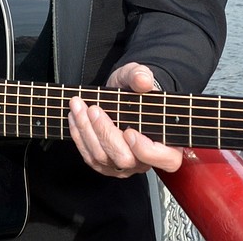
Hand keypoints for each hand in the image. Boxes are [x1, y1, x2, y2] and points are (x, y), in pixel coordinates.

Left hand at [68, 62, 182, 177]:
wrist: (121, 96)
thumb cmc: (134, 89)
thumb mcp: (138, 76)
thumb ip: (141, 76)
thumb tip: (143, 81)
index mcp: (167, 143)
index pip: (166, 159)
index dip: (146, 149)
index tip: (129, 131)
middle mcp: (145, 160)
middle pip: (125, 159)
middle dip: (105, 133)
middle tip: (93, 109)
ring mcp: (124, 166)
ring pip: (102, 158)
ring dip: (86, 131)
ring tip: (78, 107)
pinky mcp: (105, 164)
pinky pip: (89, 157)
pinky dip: (79, 135)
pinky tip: (75, 117)